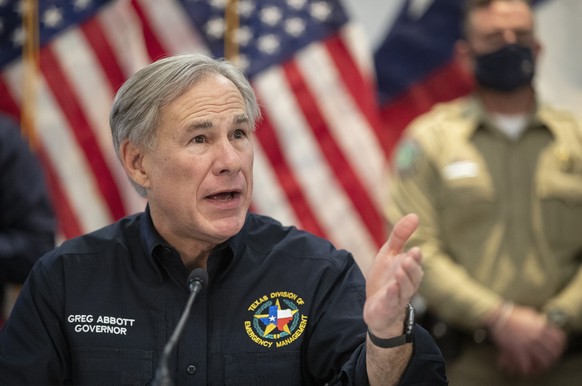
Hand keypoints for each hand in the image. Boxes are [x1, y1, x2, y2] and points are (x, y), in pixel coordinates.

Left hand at [363, 214, 422, 337]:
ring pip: (405, 290)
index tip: (414, 249)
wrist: (377, 309)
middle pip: (413, 276)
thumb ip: (400, 236)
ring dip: (403, 280)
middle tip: (410, 257)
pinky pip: (392, 303)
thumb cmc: (386, 279)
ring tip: (400, 271)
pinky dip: (392, 296)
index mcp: (409, 269)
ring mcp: (398, 297)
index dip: (414, 257)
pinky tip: (391, 289)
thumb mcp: (389, 254)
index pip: (414, 262)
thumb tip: (415, 215)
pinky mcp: (388, 308)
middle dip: (412, 267)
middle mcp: (407, 283)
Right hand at [489, 305, 566, 375]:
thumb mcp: (530, 314)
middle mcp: (536, 336)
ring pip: (542, 361)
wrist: (499, 316)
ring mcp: (527, 344)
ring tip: (539, 367)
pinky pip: (526, 364)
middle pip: (552, 352)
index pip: (558, 339)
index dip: (560, 345)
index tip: (558, 349)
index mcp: (541, 327)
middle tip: (549, 360)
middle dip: (552, 358)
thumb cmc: (512, 314)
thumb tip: (543, 323)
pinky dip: (527, 369)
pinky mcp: (517, 350)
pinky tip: (526, 370)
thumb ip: (539, 321)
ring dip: (542, 365)